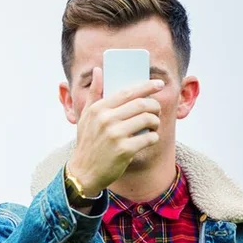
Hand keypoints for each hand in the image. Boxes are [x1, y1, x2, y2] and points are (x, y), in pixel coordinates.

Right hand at [66, 67, 163, 197]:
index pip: (128, 92)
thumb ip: (94, 93)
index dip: (147, 86)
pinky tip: (148, 139)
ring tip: (153, 126)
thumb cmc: (87, 142)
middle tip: (156, 111)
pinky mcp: (124, 150)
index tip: (159, 84)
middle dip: (155, 106)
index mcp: (98, 109)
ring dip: (156, 122)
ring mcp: (115, 135)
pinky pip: (150, 137)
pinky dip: (153, 137)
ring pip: (149, 119)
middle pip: (142, 104)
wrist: (83, 172)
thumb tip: (98, 70)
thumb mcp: (86, 116)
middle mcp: (106, 120)